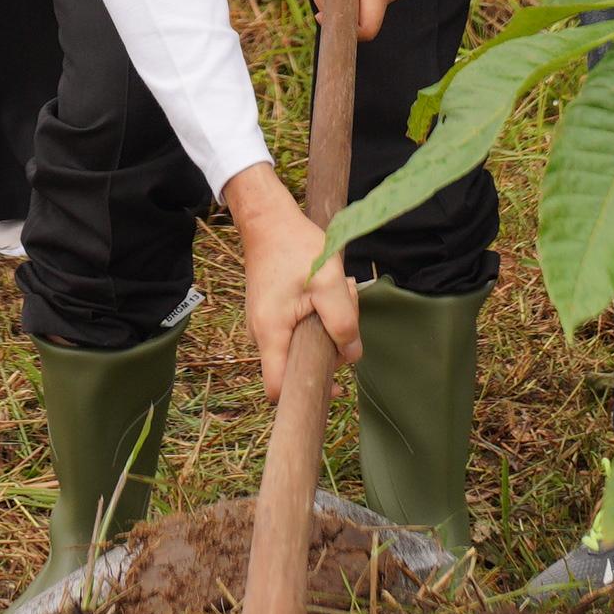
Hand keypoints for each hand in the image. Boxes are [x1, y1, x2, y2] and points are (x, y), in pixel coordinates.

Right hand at [222, 162, 359, 398]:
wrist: (268, 220)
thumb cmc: (296, 248)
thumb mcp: (329, 283)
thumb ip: (342, 321)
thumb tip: (351, 355)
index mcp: (271, 334)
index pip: (277, 388)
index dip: (303, 394)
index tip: (332, 386)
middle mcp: (261, 334)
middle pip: (297, 364)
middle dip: (328, 348)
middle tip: (344, 314)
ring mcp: (265, 324)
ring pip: (300, 344)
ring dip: (326, 326)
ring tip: (337, 292)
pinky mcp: (272, 313)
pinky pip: (297, 328)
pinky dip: (317, 315)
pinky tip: (326, 291)